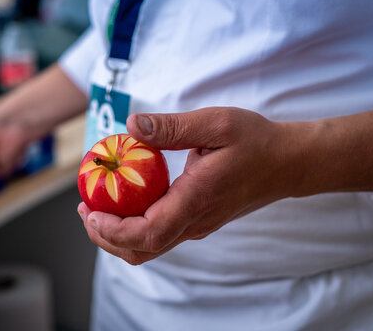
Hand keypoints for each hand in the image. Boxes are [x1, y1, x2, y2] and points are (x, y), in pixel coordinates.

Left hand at [77, 107, 301, 264]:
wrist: (288, 163)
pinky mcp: (198, 220)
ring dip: (117, 234)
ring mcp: (197, 224)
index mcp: (196, 199)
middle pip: (141, 249)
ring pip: (149, 246)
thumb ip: (172, 127)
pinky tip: (126, 202)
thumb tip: (131, 125)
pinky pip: (160, 234)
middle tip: (84, 208)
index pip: (148, 233)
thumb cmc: (256, 141)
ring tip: (97, 208)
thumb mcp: (215, 123)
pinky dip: (134, 227)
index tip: (89, 211)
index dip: (113, 229)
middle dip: (105, 236)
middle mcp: (195, 221)